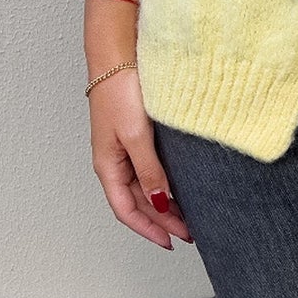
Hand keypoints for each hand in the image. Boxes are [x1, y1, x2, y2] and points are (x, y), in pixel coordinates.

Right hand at [88, 69, 191, 248]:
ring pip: (145, 188)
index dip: (148, 229)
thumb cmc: (119, 92)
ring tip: (189, 217)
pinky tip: (180, 188)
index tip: (171, 242)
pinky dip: (164, 184)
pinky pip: (149, 170)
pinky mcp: (136, 136)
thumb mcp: (136, 136)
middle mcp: (114, 162)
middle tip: (190, 233)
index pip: (126, 211)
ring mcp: (124, 149)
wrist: (118, 55)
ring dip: (164, 205)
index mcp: (108, 166)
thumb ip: (149, 171)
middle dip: (162, 221)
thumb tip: (160, 203)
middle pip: (138, 202)